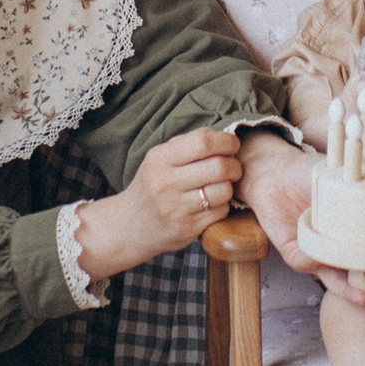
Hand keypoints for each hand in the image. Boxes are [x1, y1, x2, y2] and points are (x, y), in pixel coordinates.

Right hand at [75, 126, 243, 282]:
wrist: (130, 226)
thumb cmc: (152, 185)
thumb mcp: (159, 159)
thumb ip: (187, 145)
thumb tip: (224, 136)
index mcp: (159, 159)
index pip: (203, 141)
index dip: (225, 141)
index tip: (231, 145)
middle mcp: (166, 183)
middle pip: (219, 166)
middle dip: (234, 165)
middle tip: (233, 167)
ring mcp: (176, 208)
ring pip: (223, 191)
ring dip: (230, 186)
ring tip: (222, 185)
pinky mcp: (187, 229)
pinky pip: (221, 212)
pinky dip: (223, 205)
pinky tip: (213, 203)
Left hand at [236, 130, 364, 308]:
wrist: (274, 172)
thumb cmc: (311, 172)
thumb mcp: (345, 177)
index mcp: (358, 233)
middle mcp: (342, 249)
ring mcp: (321, 256)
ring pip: (340, 280)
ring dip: (354, 290)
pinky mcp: (297, 256)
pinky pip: (311, 262)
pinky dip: (319, 261)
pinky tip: (329, 258)